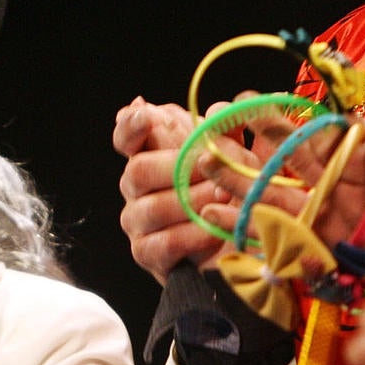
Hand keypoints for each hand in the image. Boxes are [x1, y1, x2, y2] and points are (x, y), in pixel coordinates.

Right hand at [114, 97, 228, 282]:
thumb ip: (226, 134)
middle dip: (178, 167)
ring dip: (191, 200)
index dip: (130, 126)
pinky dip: (194, 233)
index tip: (145, 116)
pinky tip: (216, 229)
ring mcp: (137, 221)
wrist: (238, 247)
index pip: (126, 137)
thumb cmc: (231, 193)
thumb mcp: (234, 158)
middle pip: (137, 170)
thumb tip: (217, 111)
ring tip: (223, 195)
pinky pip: (165, 242)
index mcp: (150, 155)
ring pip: (152, 207)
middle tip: (213, 167)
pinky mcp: (147, 253)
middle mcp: (135, 187)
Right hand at [195, 109, 364, 258]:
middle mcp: (326, 186)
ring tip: (205, 159)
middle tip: (220, 118)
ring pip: (268, 193)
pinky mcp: (313, 247)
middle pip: (281, 159)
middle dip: (251, 139)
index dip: (281, 119)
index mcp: (348, 161)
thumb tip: (351, 124)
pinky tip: (211, 212)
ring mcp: (317, 217)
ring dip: (235, 178)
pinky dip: (240, 225)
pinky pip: (271, 235)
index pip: (308, 135)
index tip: (253, 100)